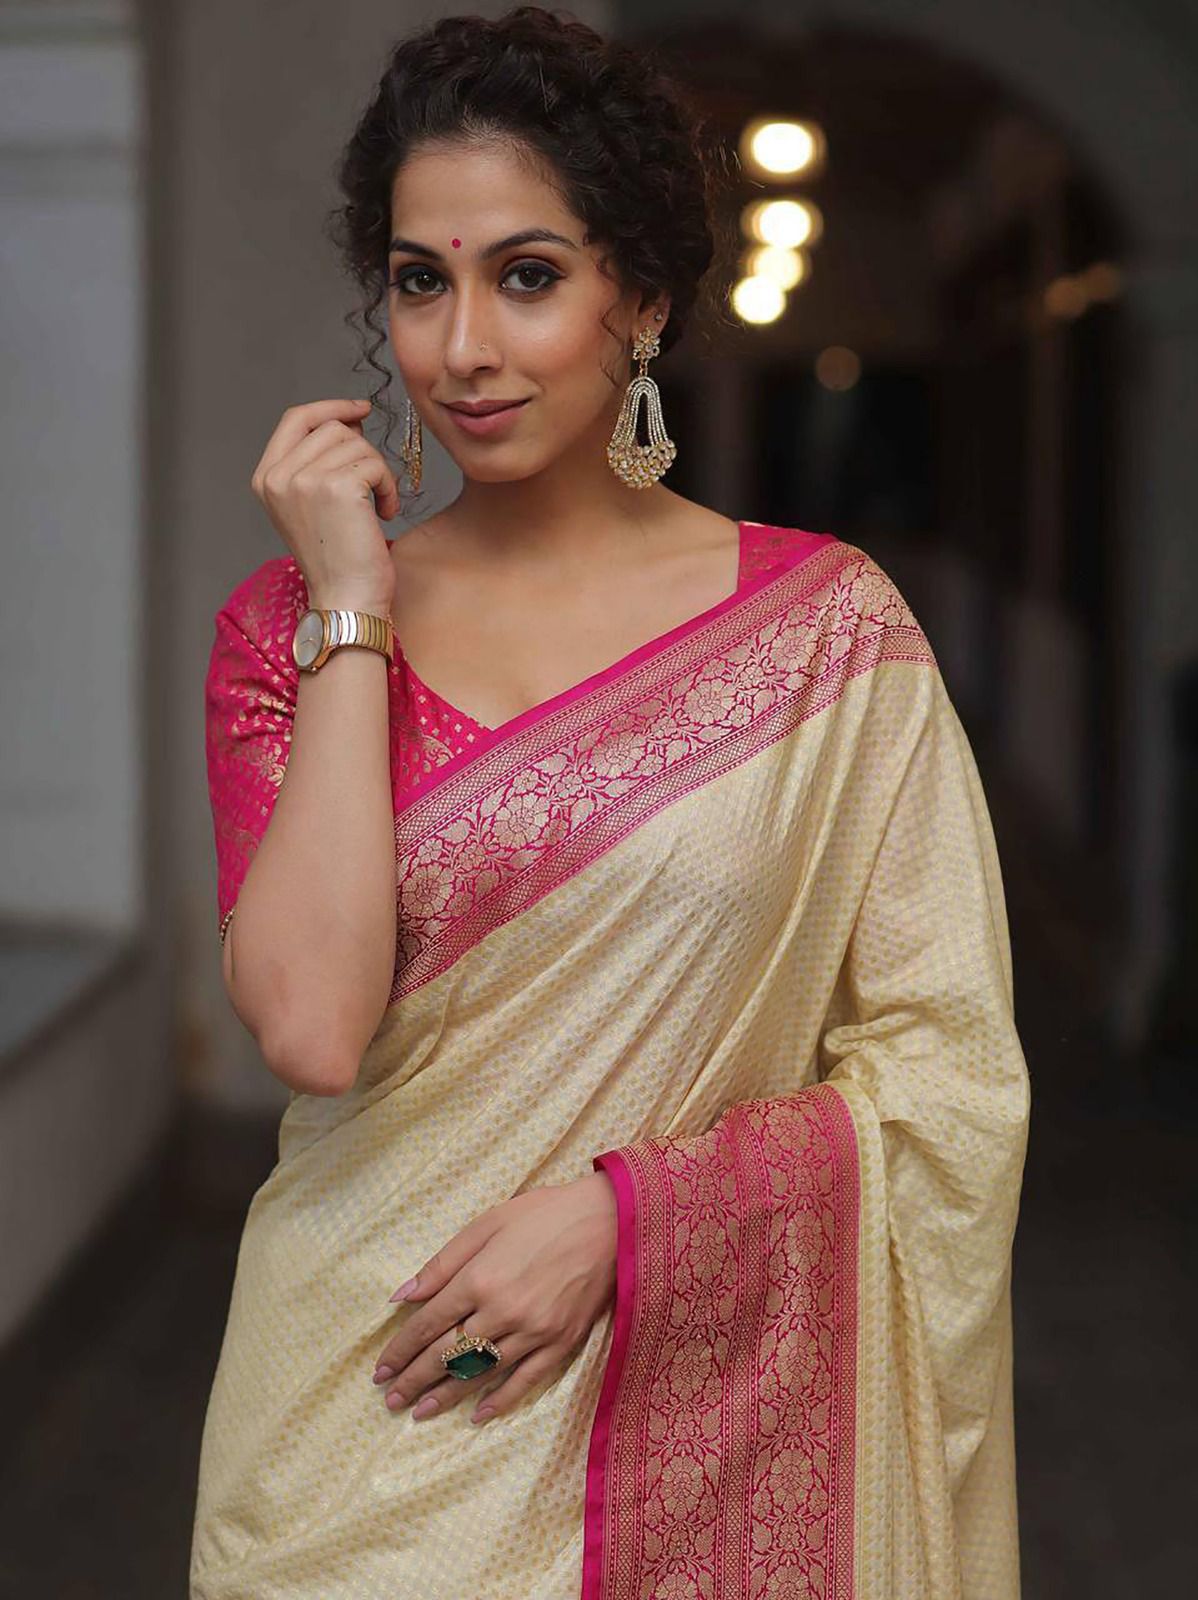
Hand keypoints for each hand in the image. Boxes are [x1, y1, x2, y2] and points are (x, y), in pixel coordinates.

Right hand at [249, 397, 398, 610]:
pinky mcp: (337, 487)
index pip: (296, 419)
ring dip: (378, 474)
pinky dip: (389, 488)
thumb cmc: (337, 559)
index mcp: (266, 478)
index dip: (331, 407)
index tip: (361, 410)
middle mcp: (279, 476)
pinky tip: (384, 516)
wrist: (345, 598)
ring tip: (375, 509)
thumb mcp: (312, 505)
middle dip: (362, 453)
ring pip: (358, 444)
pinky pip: (376, 464)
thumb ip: (316, 462)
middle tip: (370, 489)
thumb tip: (350, 421)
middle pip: (333, 428)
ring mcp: (304, 480)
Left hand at [372, 1173, 617, 1424]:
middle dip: (414, 1379)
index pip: (428, 1325)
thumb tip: (402, 1296)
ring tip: (419, 1412)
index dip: (400, 1351)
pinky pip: (525, 1381)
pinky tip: (478, 1415)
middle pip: (447, 1354)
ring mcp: (533, 1332)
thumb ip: (443, 1262)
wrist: (610, 1221)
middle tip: (390, 1400)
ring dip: (446, 1395)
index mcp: (479, 1279)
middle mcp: (502, 1311)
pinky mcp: (561, 1343)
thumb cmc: (545, 1214)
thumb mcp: (487, 1223)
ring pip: (480, 1373)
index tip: (380, 1370)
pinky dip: (500, 1401)